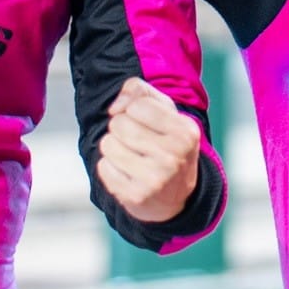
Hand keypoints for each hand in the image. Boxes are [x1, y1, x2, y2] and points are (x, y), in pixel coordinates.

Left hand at [96, 77, 202, 224]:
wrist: (175, 197)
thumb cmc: (167, 144)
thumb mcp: (164, 110)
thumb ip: (138, 91)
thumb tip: (114, 108)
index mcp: (185, 132)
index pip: (137, 105)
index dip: (134, 110)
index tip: (145, 122)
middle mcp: (174, 157)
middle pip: (119, 124)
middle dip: (121, 128)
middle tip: (136, 141)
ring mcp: (155, 180)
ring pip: (107, 144)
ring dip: (113, 147)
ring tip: (131, 156)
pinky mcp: (135, 196)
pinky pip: (102, 167)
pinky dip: (109, 167)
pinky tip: (127, 173)